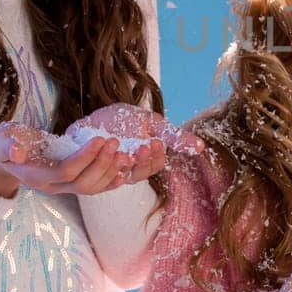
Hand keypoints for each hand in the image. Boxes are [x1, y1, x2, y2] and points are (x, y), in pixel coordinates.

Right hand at [0, 122, 128, 197]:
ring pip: (91, 188)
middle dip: (101, 163)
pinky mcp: (71, 185)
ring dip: (109, 172)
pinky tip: (125, 172)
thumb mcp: (2, 140)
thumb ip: (7, 146)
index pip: (65, 171)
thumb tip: (16, 152)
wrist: (7, 159)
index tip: (99, 139)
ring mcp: (62, 188)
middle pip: (82, 182)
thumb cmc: (6, 145)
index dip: (84, 157)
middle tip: (114, 142)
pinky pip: (94, 189)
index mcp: (36, 176)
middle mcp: (51, 186)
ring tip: (123, 152)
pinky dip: (110, 182)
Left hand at [69, 105, 204, 185]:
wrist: (93, 117)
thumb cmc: (123, 120)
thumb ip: (175, 136)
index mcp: (144, 161)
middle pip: (140, 173)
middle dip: (143, 159)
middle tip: (143, 144)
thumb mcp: (152, 123)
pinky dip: (104, 162)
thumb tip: (201, 147)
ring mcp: (109, 170)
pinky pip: (98, 174)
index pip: (155, 165)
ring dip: (124, 161)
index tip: (156, 142)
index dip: (156, 156)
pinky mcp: (90, 169)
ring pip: (121, 174)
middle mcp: (128, 169)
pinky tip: (105, 149)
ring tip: (123, 146)